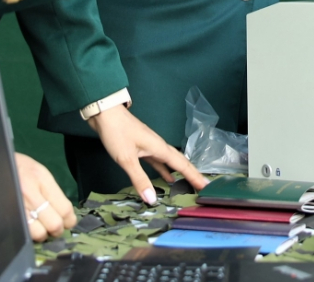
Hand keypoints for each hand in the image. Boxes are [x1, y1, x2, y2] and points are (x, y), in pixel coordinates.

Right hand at [15, 152, 76, 240]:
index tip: (68, 222)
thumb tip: (65, 214)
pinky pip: (23, 233)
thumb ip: (53, 193)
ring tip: (40, 227)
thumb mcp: (40, 173)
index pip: (64, 209)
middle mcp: (29, 194)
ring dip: (42, 234)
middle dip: (57, 229)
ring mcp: (17, 207)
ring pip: (39, 233)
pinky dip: (29, 234)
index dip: (69, 220)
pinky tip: (29, 228)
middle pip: (54, 224)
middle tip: (54, 227)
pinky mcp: (6, 216)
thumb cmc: (19, 168)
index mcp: (41, 180)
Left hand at [89, 104, 208, 204]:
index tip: (207, 187)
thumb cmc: (117, 132)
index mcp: (160, 148)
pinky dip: (164, 170)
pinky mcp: (142, 147)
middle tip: (203, 188)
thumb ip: (140, 179)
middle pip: (180, 162)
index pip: (183, 165)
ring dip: (180, 173)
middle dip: (192, 175)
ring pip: (170, 162)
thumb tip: (152, 200)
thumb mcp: (127, 159)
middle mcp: (159, 146)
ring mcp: (151, 146)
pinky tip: (167, 178)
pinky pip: (158, 161)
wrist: (105, 114)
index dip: (195, 177)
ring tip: (188, 186)